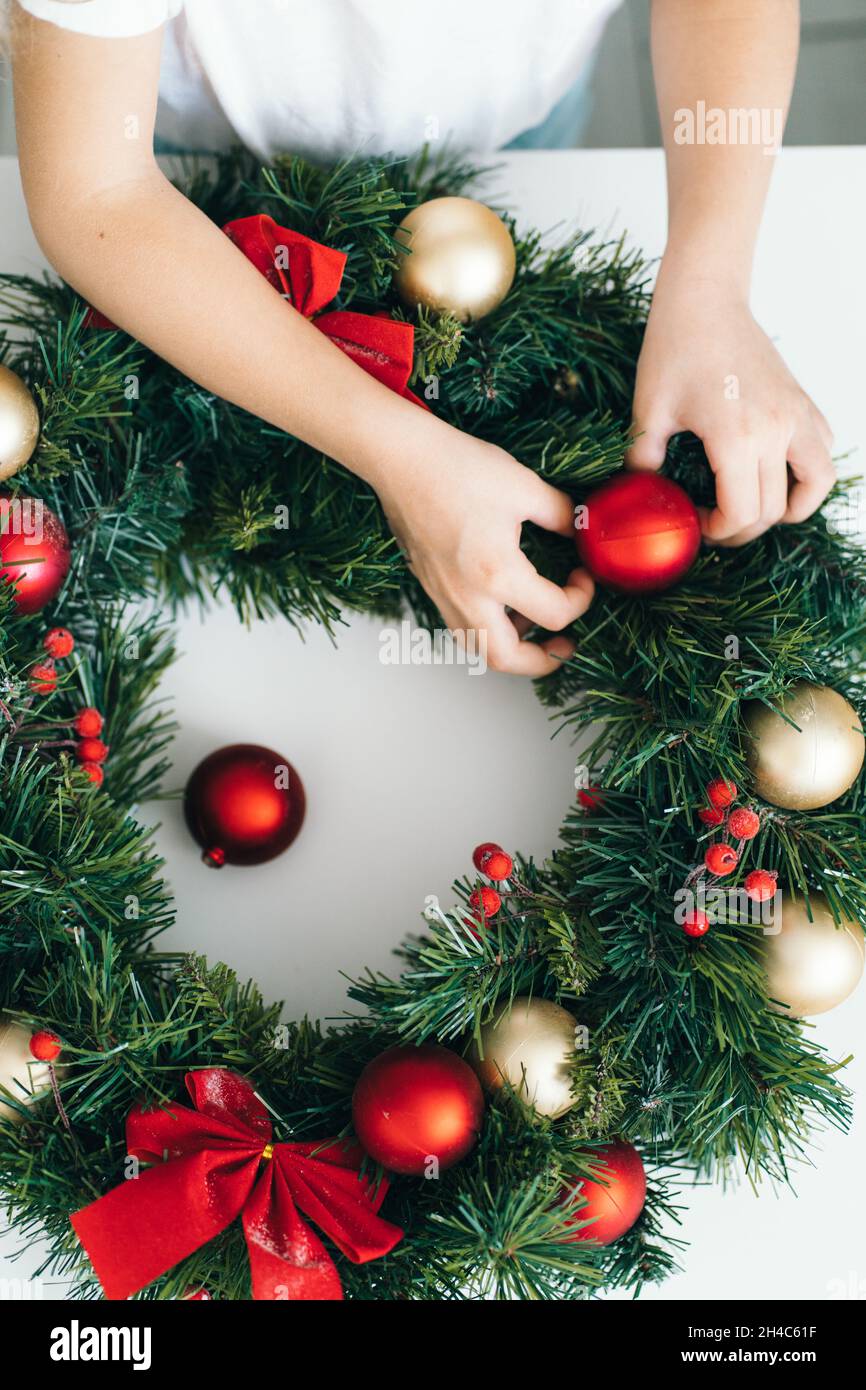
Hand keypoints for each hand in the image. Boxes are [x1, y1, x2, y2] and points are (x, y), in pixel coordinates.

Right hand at [372, 422, 593, 675]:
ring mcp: (443, 595)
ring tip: (532, 626)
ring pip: (477, 648)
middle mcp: (466, 596)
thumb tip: (580, 530)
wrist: (400, 460)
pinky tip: (500, 605)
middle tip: (564, 645)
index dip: (581, 599)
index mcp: (496, 574)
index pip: (553, 614)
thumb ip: (561, 514)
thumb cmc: (457, 468)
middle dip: (542, 660)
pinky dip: (485, 630)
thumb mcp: (525, 486)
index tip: (583, 576)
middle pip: (506, 658)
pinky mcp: (430, 586)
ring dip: (511, 649)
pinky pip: (460, 627)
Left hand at [627, 271, 834, 543]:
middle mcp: (777, 430)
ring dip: (786, 510)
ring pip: (814, 485)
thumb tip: (640, 499)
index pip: (741, 514)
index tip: (695, 525)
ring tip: (754, 508)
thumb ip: (643, 463)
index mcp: (737, 438)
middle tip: (712, 523)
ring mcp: (797, 416)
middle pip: (771, 511)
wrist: (705, 300)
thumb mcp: (647, 412)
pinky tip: (776, 476)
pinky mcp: (803, 404)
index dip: (717, 532)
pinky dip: (808, 474)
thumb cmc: (673, 349)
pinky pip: (823, 452)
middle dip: (740, 529)